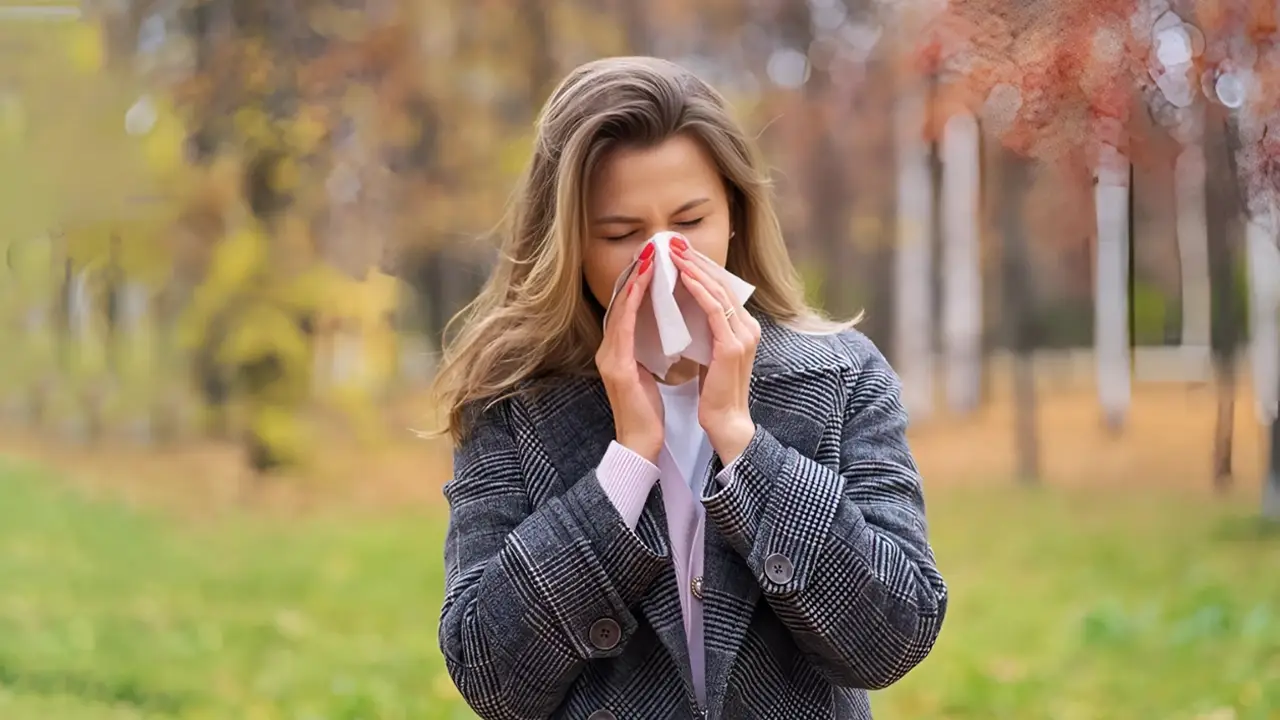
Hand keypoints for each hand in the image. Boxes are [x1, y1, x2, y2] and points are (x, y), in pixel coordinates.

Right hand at [596, 244, 663, 462]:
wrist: (641, 443)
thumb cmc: (649, 411)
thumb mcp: (649, 371)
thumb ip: (649, 349)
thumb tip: (664, 327)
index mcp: (617, 351)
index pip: (626, 308)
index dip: (636, 282)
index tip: (651, 260)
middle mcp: (608, 350)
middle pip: (619, 303)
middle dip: (633, 275)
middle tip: (649, 249)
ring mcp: (609, 358)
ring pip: (619, 310)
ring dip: (632, 282)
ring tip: (646, 259)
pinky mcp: (616, 367)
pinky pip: (623, 328)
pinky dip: (631, 305)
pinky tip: (640, 287)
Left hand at [670, 238, 759, 462]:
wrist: (724, 422)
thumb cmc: (713, 392)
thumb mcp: (710, 354)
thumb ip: (705, 331)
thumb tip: (686, 310)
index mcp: (743, 328)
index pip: (722, 289)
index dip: (702, 269)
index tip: (680, 253)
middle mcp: (748, 327)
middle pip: (722, 284)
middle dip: (698, 262)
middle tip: (675, 244)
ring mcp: (743, 335)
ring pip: (718, 292)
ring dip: (696, 270)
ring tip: (675, 253)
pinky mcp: (732, 346)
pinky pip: (715, 309)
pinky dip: (699, 290)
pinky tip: (683, 277)